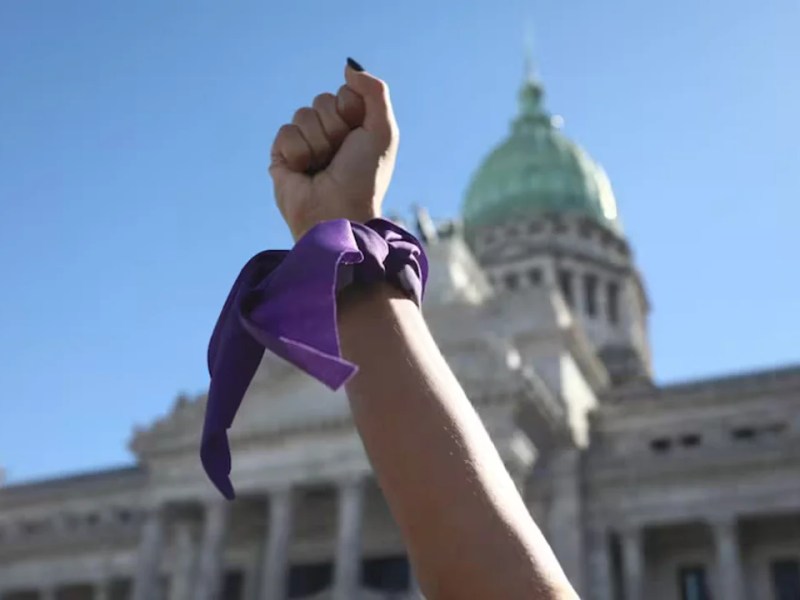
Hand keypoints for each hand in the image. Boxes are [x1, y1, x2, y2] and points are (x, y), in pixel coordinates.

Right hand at [269, 59, 398, 239]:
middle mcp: (330, 133)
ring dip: (318, 142)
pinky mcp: (282, 155)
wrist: (337, 212)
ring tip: (323, 167)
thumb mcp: (383, 131)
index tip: (358, 137)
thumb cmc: (364, 177)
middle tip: (340, 156)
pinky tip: (305, 172)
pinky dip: (299, 152)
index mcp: (355, 126)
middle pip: (323, 100)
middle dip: (334, 127)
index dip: (352, 111)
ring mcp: (305, 143)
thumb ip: (374, 91)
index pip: (346, 93)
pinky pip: (286, 132)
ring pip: (303, 114)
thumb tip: (348, 66)